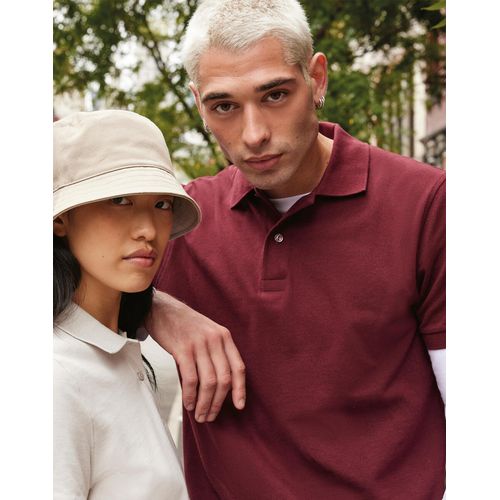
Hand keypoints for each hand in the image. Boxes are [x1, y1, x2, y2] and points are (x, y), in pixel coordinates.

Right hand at [145, 290, 245, 422]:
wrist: (161, 309)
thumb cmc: (184, 325)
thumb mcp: (208, 332)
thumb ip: (217, 352)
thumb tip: (220, 385)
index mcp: (224, 336)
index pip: (238, 367)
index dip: (240, 389)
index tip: (239, 406)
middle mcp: (215, 340)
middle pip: (224, 379)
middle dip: (218, 402)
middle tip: (211, 416)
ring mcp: (199, 344)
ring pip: (208, 381)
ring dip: (205, 403)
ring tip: (200, 415)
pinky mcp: (183, 349)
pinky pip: (190, 379)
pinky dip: (190, 395)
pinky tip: (188, 404)